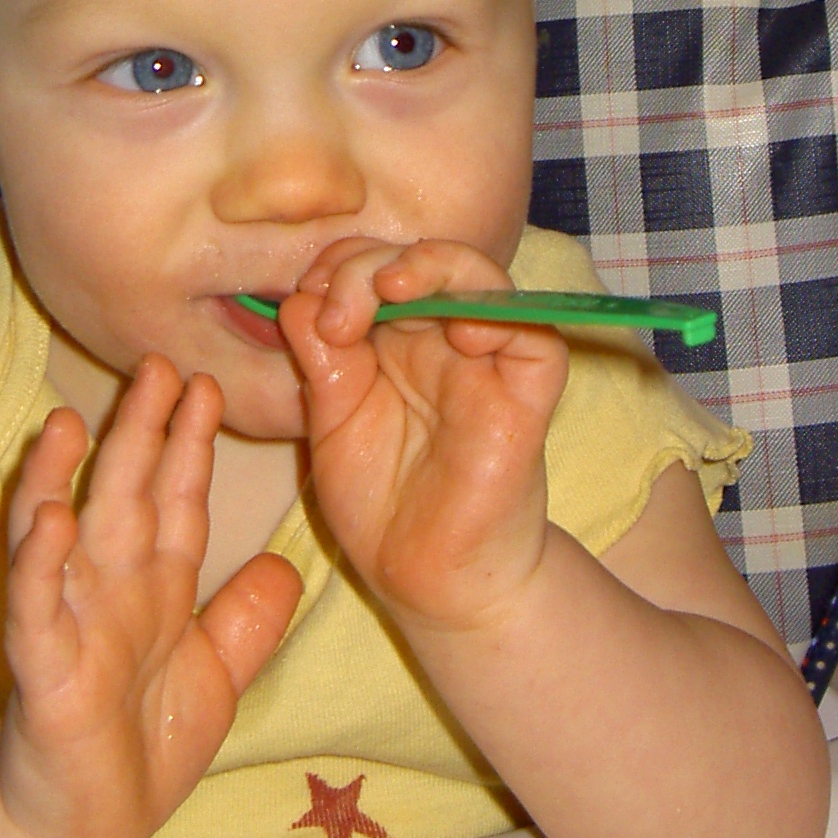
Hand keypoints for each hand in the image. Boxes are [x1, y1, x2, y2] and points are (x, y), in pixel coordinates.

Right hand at [0, 355, 301, 837]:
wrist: (81, 829)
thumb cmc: (141, 752)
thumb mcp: (217, 681)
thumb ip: (247, 623)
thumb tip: (284, 563)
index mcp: (156, 588)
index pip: (175, 501)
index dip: (189, 445)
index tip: (205, 385)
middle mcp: (110, 590)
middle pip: (124, 497)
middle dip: (137, 433)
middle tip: (153, 365)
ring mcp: (70, 623)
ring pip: (62, 534)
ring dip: (61, 478)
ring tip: (67, 420)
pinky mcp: (42, 668)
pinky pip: (36, 605)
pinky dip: (40, 562)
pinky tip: (48, 519)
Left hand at [279, 239, 569, 639]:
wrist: (423, 578)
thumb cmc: (379, 501)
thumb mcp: (330, 420)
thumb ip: (321, 360)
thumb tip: (301, 298)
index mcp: (390, 337)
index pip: (372, 266)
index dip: (337, 266)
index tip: (304, 300)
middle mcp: (439, 337)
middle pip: (418, 259)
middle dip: (368, 265)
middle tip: (336, 313)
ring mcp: (485, 363)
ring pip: (481, 277)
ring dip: (433, 266)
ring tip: (390, 289)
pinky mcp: (526, 397)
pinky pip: (535, 338)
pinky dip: (501, 316)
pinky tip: (460, 330)